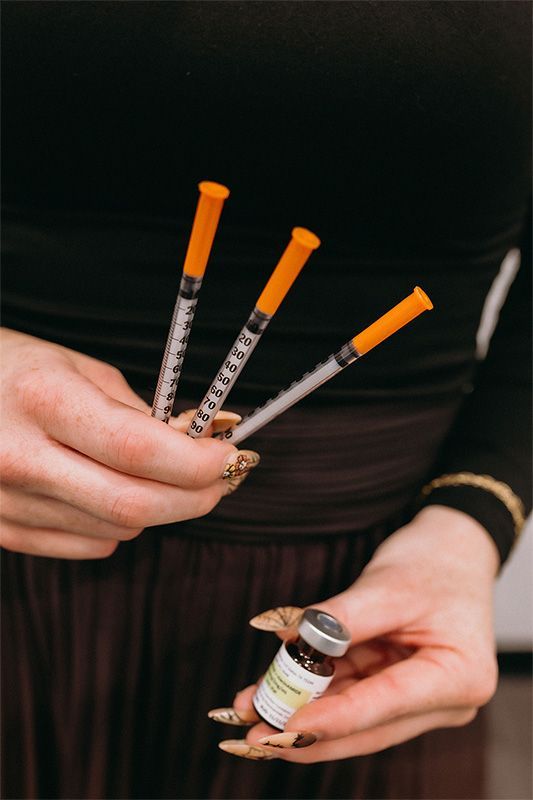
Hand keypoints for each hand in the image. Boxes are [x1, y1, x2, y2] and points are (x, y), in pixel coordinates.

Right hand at [0, 329, 254, 558]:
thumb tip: (198, 448)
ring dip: (158, 508)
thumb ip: (137, 414)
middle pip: (133, 504)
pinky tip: (110, 492)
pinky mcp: (2, 530)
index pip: (137, 448)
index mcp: (42, 399)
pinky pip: (88, 544)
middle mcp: (17, 457)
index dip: (196, 461)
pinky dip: (117, 525)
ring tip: (161, 477)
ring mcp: (5, 502)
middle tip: (221, 478)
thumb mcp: (79, 370)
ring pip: (116, 531)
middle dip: (195, 497)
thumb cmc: (20, 371)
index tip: (229, 455)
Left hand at [212, 506, 499, 760]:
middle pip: (367, 726)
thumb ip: (338, 618)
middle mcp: (444, 700)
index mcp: (459, 677)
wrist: (454, 547)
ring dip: (301, 710)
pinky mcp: (396, 687)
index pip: (385, 705)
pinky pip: (350, 693)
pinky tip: (272, 687)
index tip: (286, 725)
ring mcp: (420, 697)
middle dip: (307, 730)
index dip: (333, 718)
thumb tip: (284, 637)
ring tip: (250, 707)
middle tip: (254, 734)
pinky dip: (313, 690)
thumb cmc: (434, 562)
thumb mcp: (388, 585)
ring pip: (352, 715)